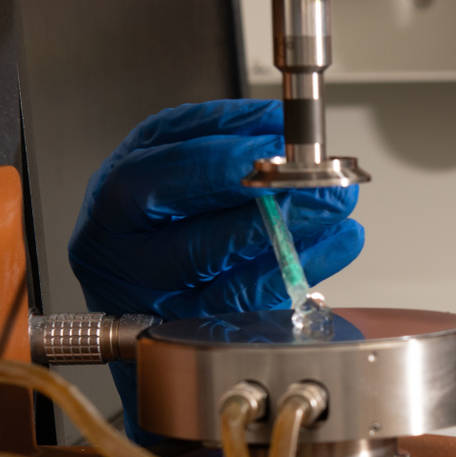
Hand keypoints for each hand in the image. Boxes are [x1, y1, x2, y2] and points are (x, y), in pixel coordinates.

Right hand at [67, 99, 361, 438]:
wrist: (129, 276)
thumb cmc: (151, 206)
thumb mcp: (167, 154)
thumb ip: (218, 134)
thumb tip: (279, 125)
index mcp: (117, 200)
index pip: (163, 179)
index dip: (223, 162)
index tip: (276, 145)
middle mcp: (130, 260)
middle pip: (199, 242)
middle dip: (271, 208)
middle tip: (323, 181)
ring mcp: (163, 305)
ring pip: (231, 282)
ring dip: (295, 239)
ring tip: (337, 206)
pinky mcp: (198, 331)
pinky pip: (256, 307)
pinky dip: (303, 271)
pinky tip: (337, 241)